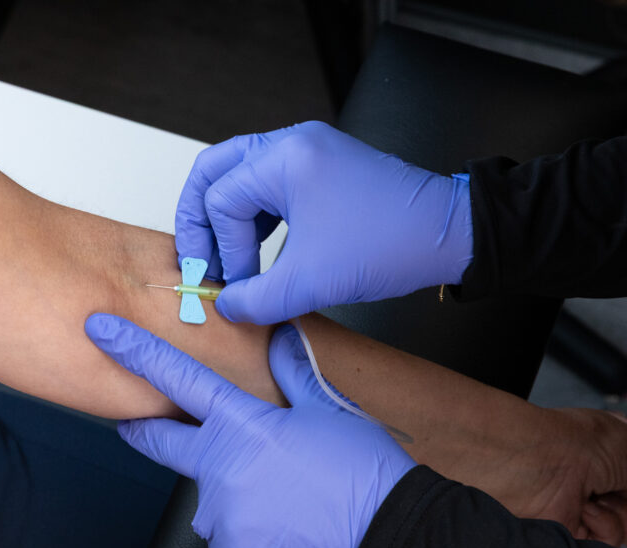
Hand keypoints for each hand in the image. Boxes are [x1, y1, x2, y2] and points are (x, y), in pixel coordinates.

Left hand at [85, 313, 415, 547]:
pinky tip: (284, 534)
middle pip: (163, 444)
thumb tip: (280, 338)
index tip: (101, 331)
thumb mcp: (330, 413)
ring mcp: (222, 522)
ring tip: (283, 503)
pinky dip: (248, 537)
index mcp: (242, 428)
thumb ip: (294, 374)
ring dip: (231, 497)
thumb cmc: (366, 477)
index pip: (176, 378)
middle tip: (139, 425)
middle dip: (146, 430)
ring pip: (210, 501)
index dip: (134, 351)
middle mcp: (220, 473)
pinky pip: (229, 542)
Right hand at [174, 121, 473, 323]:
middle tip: (196, 257)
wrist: (450, 236)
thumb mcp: (311, 282)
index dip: (222, 248)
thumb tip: (226, 306)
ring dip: (225, 217)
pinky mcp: (321, 168)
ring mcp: (307, 151)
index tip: (237, 284)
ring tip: (226, 257)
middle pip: (213, 170)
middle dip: (198, 217)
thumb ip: (256, 299)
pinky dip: (252, 216)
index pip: (221, 200)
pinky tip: (256, 248)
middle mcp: (291, 143)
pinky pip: (266, 184)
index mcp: (285, 158)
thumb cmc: (391, 244)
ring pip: (237, 174)